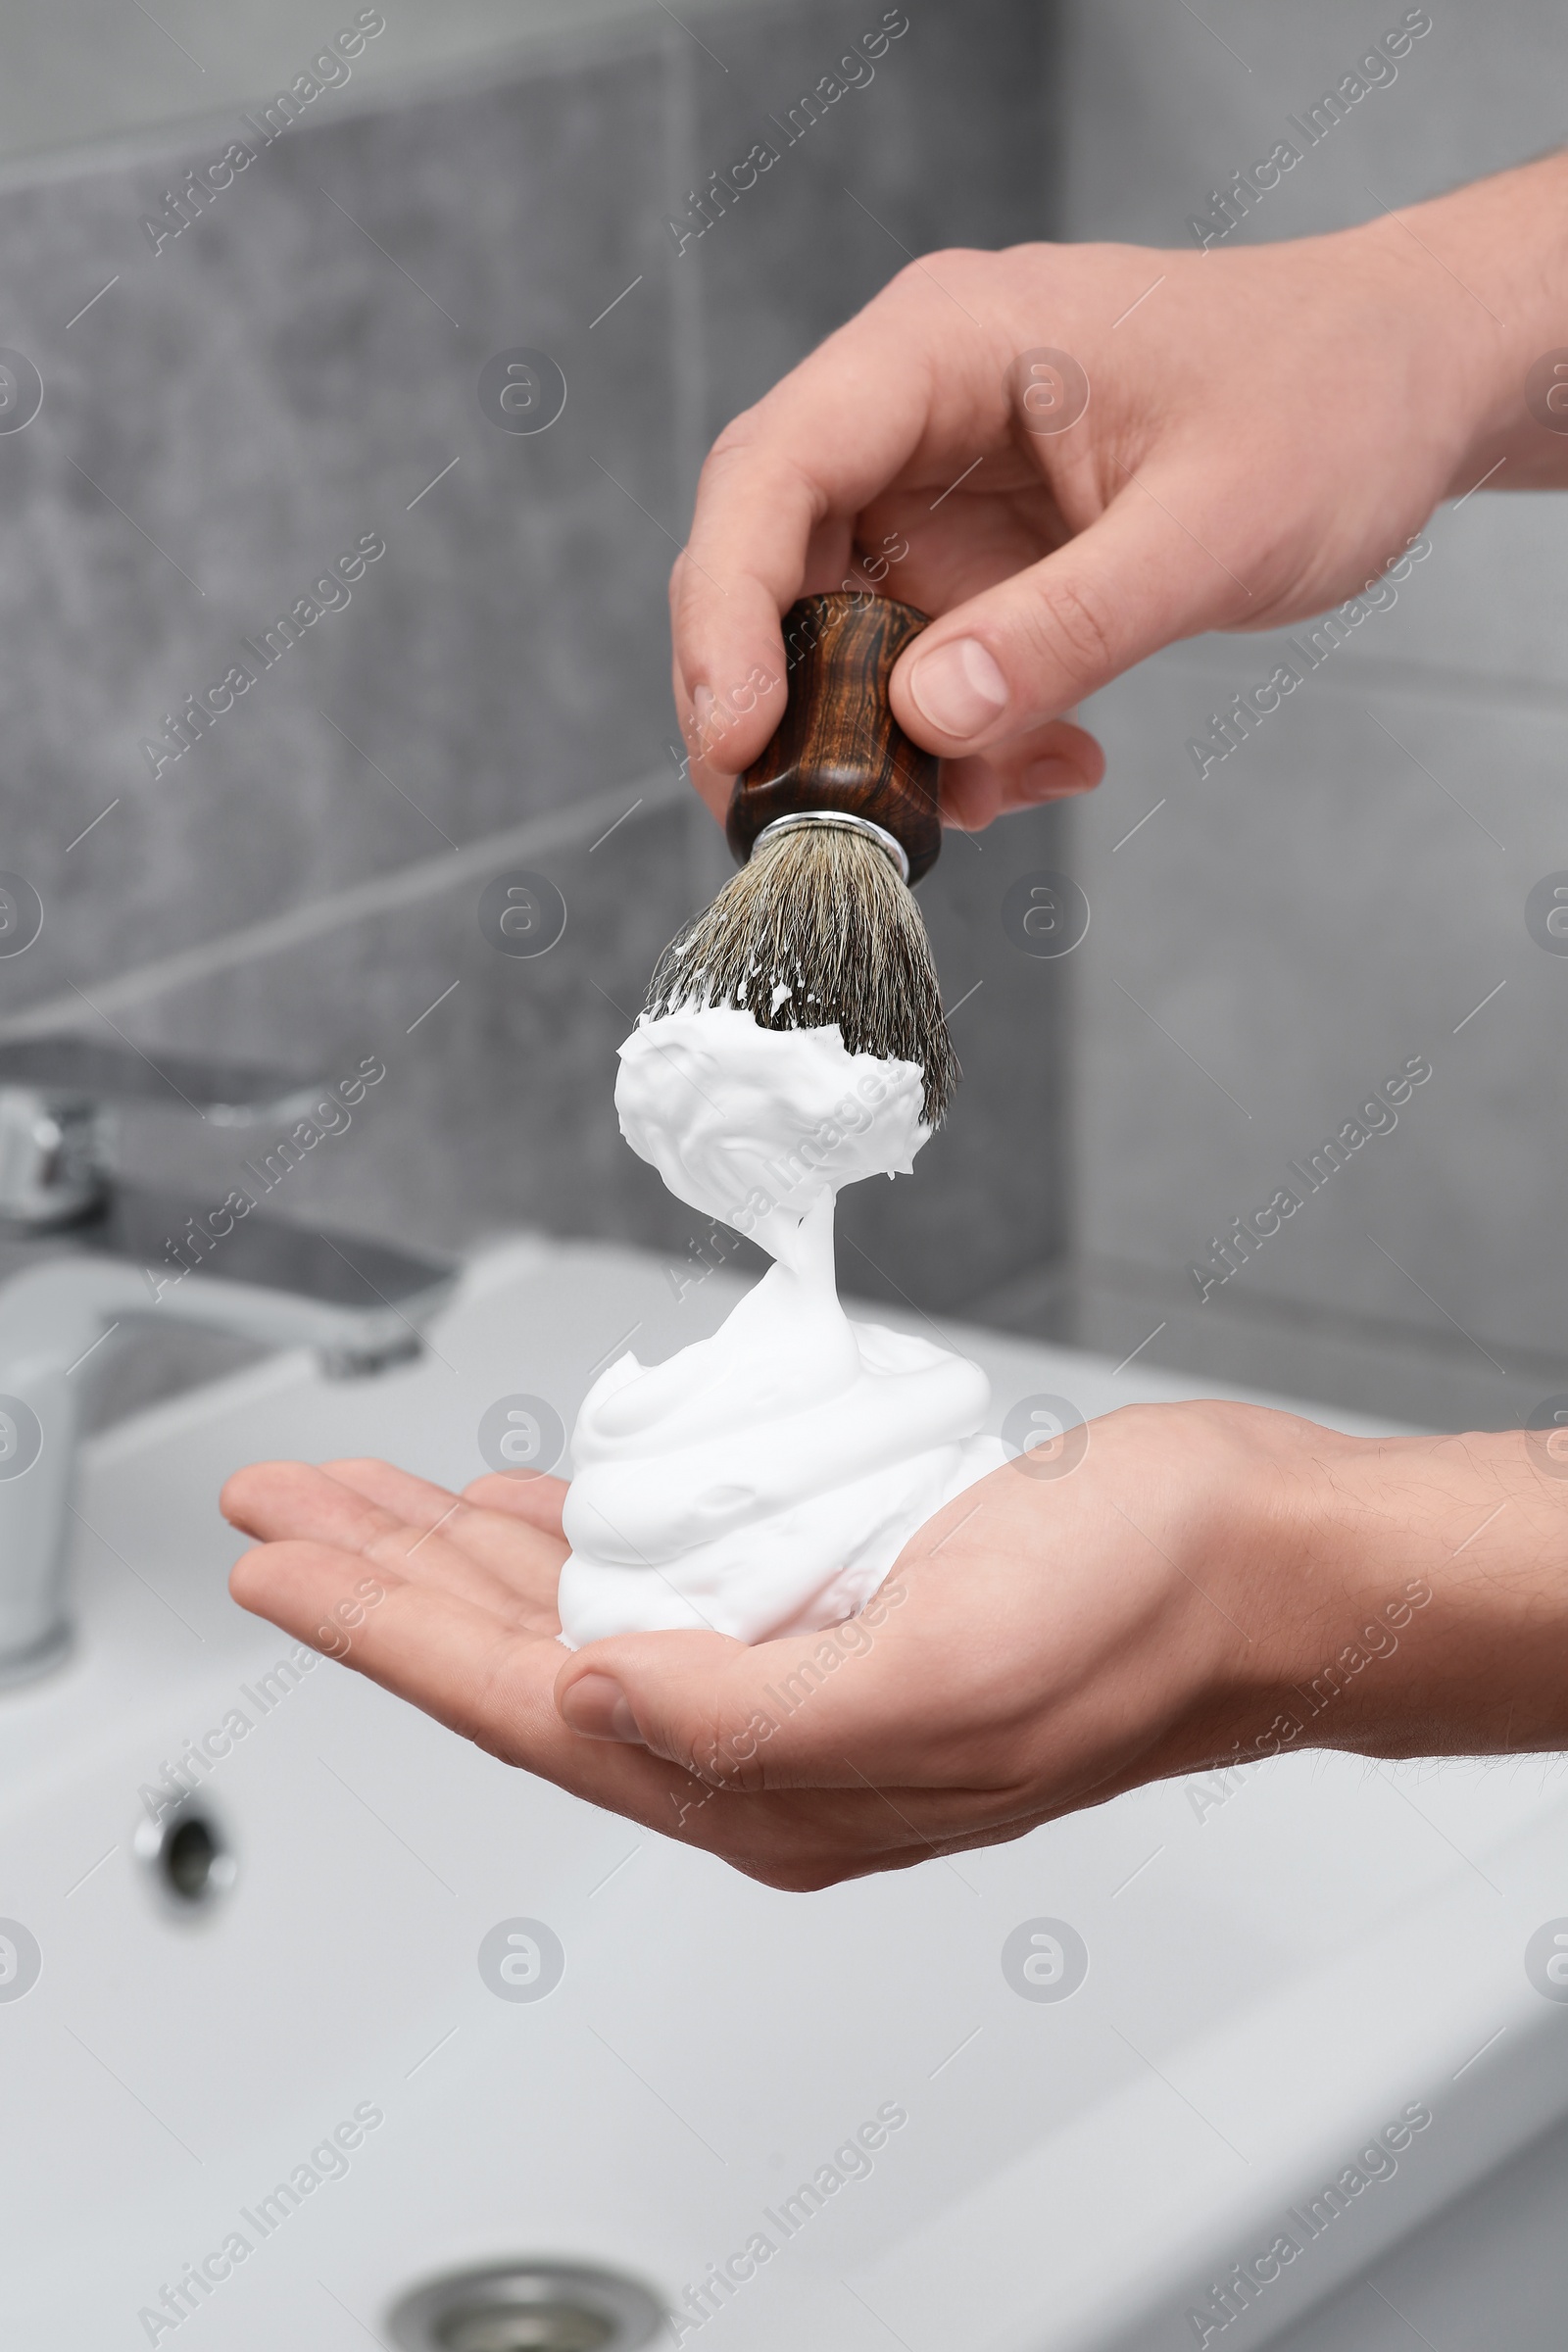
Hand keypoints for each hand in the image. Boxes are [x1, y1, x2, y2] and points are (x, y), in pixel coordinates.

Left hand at [222, 1404, 1567, 1891]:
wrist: (1258, 1563)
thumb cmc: (1139, 1617)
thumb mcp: (953, 1675)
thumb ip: (758, 1713)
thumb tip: (592, 1692)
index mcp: (775, 1780)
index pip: (524, 1702)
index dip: (384, 1632)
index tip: (282, 1567)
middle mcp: (763, 1736)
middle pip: (520, 1655)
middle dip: (386, 1579)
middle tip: (281, 1511)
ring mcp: (794, 1668)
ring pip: (576, 1607)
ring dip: (459, 1548)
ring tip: (360, 1500)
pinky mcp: (829, 1600)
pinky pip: (660, 1567)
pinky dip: (575, 1530)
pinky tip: (526, 1509)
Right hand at [671, 157, 1567, 831]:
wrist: (1404, 386)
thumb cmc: (1331, 400)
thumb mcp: (1218, 526)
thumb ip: (1071, 625)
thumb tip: (925, 721)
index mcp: (946, 342)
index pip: (777, 469)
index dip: (728, 608)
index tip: (734, 736)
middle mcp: (915, 412)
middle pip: (769, 557)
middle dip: (772, 700)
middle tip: (798, 820)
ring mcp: (938, 491)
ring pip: (833, 632)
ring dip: (878, 742)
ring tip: (989, 799)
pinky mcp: (974, 562)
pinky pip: (917, 670)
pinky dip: (958, 743)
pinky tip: (1051, 762)